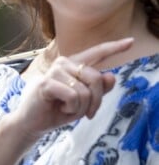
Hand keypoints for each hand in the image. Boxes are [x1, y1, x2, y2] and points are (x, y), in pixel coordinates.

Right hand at [14, 37, 133, 139]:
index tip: (131, 42)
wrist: (33, 122)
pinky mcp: (47, 82)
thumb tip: (111, 75)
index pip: (97, 53)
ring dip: (81, 108)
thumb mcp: (84, 102)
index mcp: (74, 65)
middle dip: (96, 101)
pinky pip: (74, 97)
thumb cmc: (57, 109)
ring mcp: (55, 71)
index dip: (114, 47)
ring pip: (86, 91)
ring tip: (67, 109)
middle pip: (96, 78)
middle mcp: (64, 63)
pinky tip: (60, 108)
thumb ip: (99, 89)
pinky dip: (71, 109)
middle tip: (87, 113)